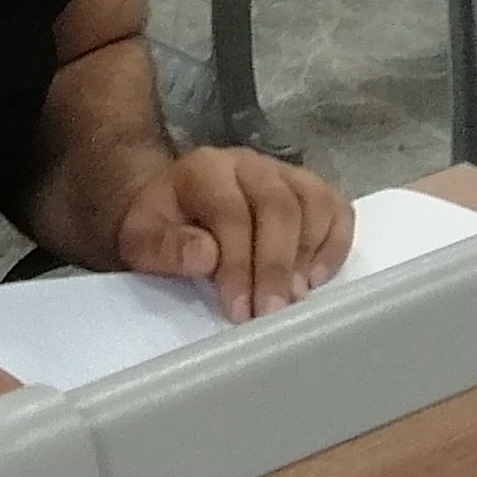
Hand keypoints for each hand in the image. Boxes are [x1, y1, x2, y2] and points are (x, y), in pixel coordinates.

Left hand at [108, 148, 351, 320]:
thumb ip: (165, 247)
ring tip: (295, 298)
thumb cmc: (159, 228)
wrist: (172, 207)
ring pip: (312, 202)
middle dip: (276, 265)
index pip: (231, 211)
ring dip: (308, 255)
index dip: (237, 263)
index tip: (238, 310)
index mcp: (205, 169)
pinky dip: (335, 244)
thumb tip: (207, 256)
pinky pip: (336, 208)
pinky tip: (317, 279)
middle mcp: (248, 164)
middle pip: (278, 206)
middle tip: (270, 313)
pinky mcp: (307, 189)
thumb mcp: (140, 240)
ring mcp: (283, 172)